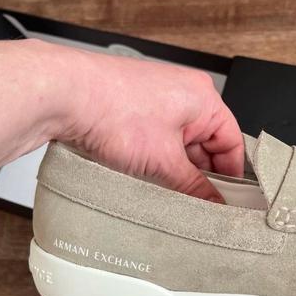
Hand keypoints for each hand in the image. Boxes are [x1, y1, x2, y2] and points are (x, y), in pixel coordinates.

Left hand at [59, 47, 243, 202]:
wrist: (63, 93)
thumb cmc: (112, 110)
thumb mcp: (164, 162)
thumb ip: (195, 187)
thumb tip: (213, 204)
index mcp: (204, 98)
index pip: (232, 144)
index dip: (231, 177)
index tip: (225, 203)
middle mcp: (185, 92)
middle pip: (207, 144)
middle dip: (201, 174)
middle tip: (194, 203)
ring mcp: (159, 97)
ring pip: (181, 143)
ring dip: (176, 167)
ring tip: (165, 189)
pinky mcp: (136, 105)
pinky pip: (159, 137)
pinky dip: (157, 157)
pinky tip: (147, 174)